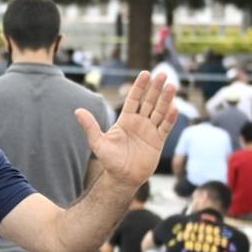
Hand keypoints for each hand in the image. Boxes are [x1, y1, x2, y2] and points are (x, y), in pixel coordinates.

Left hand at [74, 71, 176, 189]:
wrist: (122, 178)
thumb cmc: (109, 161)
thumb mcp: (98, 143)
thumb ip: (90, 126)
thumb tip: (77, 111)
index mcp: (126, 120)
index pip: (134, 99)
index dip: (139, 87)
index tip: (145, 73)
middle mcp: (140, 122)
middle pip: (149, 101)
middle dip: (155, 88)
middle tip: (162, 74)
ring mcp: (150, 131)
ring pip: (160, 111)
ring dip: (166, 99)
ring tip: (171, 86)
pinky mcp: (158, 141)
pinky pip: (165, 127)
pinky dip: (170, 118)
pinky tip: (174, 108)